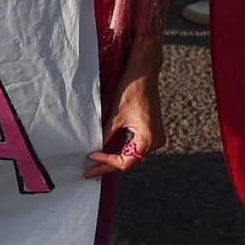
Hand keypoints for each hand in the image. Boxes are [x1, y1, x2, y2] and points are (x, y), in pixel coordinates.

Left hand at [84, 59, 162, 176]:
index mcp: (148, 139)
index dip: (105, 163)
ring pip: (131, 154)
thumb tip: (94, 150)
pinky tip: (106, 152)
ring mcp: (154, 136)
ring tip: (94, 163)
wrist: (143, 73)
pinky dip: (120, 149)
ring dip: (113, 158)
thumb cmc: (130, 90)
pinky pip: (134, 145)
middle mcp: (155, 141)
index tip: (89, 158)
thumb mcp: (114, 116)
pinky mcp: (150, 131)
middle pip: (129, 161)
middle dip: (108, 165)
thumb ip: (105, 136)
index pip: (125, 162)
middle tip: (88, 171)